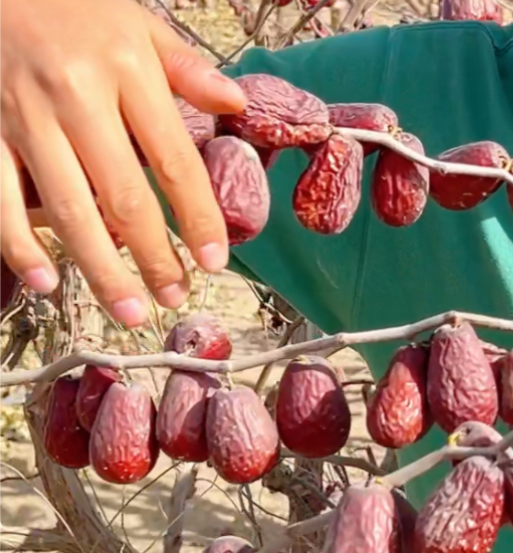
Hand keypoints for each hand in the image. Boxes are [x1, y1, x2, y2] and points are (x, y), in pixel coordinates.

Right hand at [0, 0, 245, 326]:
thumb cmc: (71, 5)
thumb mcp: (137, 24)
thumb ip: (186, 68)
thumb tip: (236, 102)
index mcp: (126, 70)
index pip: (174, 160)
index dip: (197, 216)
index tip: (215, 259)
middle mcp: (75, 96)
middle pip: (123, 196)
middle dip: (154, 256)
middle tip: (175, 297)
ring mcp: (22, 116)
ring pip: (68, 209)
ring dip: (101, 269)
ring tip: (129, 310)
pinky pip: (0, 199)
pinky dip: (20, 246)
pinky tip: (47, 281)